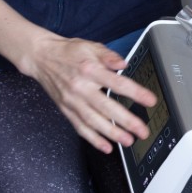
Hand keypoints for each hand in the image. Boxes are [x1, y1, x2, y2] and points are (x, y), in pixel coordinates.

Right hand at [21, 34, 152, 154]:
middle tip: (142, 131)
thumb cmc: (67, 52)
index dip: (135, 93)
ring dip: (112, 134)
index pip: (117, 83)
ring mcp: (72, 101)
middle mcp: (81, 87)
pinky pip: (80, 127)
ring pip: (94, 121)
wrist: (41, 58)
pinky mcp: (66, 110)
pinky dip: (93, 139)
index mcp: (90, 70)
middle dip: (127, 121)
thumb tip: (123, 63)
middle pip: (106, 107)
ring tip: (128, 141)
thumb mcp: (90, 46)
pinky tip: (106, 146)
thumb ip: (108, 56)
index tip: (150, 100)